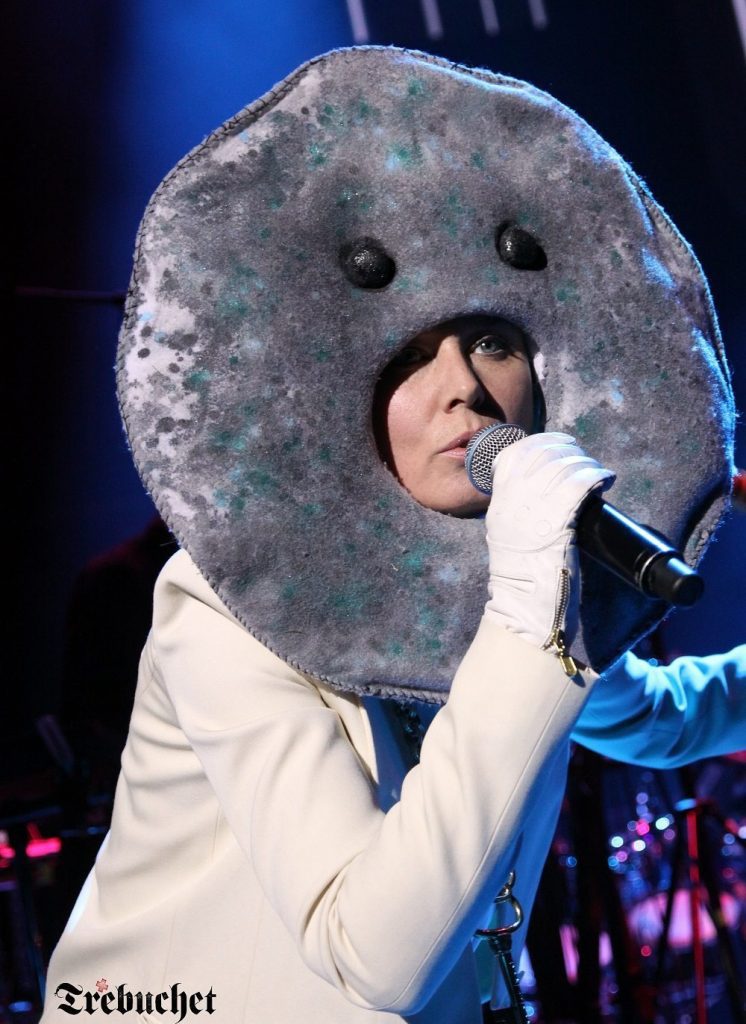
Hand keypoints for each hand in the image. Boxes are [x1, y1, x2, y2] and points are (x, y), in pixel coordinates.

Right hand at [483, 432, 614, 670]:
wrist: (526, 623)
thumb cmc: (528, 591)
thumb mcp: (514, 544)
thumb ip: (525, 519)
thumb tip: (553, 500)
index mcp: (499, 508)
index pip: (516, 456)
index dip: (544, 446)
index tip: (565, 453)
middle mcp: (510, 506)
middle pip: (539, 454)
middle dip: (568, 450)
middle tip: (585, 464)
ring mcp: (530, 515)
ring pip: (560, 465)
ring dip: (585, 463)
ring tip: (598, 474)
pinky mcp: (554, 526)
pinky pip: (576, 485)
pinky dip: (593, 475)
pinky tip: (603, 479)